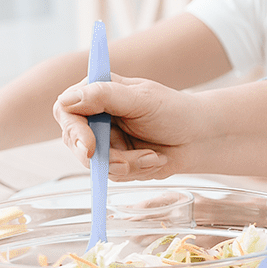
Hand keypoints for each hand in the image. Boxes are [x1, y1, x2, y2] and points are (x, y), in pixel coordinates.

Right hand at [51, 74, 186, 178]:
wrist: (200, 138)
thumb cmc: (175, 111)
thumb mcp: (142, 99)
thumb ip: (105, 96)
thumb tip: (68, 99)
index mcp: (98, 92)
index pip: (66, 110)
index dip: (74, 131)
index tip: (89, 147)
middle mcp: (95, 116)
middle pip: (75, 142)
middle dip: (105, 157)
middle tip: (126, 163)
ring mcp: (104, 140)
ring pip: (95, 163)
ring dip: (127, 164)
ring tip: (153, 156)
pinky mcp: (114, 160)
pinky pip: (112, 174)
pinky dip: (136, 171)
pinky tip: (155, 160)